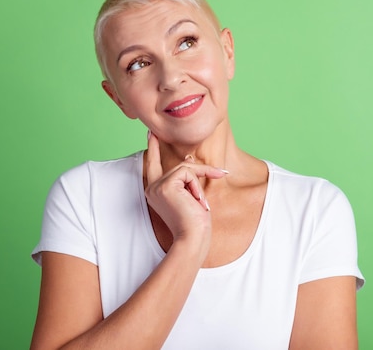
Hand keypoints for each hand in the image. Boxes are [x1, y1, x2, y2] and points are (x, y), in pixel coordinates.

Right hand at [144, 131, 226, 250]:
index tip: (152, 133)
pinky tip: (197, 201)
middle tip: (221, 173)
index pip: (153, 165)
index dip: (153, 148)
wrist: (192, 238)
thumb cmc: (194, 223)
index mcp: (156, 191)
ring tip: (202, 202)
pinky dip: (197, 185)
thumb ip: (187, 178)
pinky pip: (188, 172)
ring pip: (186, 167)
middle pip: (180, 165)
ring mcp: (157, 186)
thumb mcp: (191, 195)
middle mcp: (152, 188)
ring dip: (201, 181)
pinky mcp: (166, 185)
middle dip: (202, 170)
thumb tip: (189, 156)